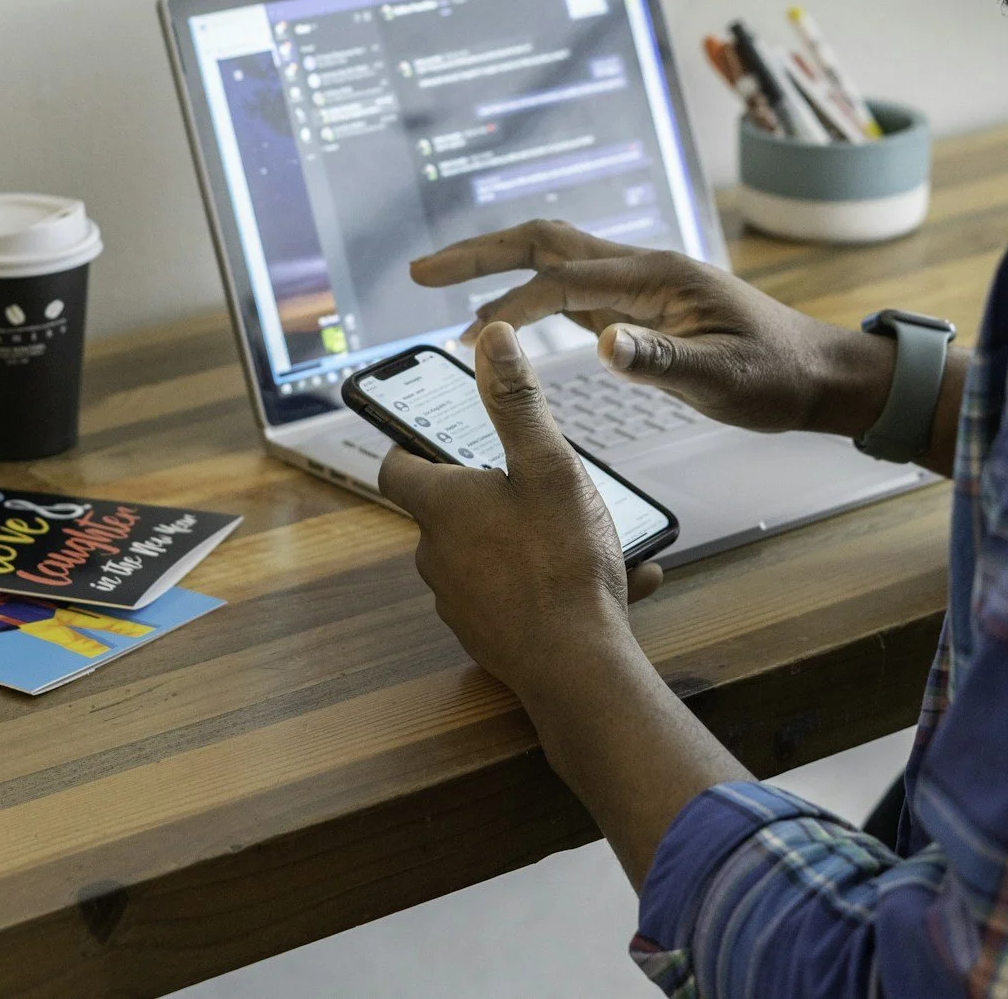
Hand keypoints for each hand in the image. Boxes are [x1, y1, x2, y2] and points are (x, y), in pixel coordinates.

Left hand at [377, 322, 660, 697]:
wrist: (577, 668)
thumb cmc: (560, 563)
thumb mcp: (548, 466)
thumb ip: (518, 402)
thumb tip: (492, 339)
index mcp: (441, 507)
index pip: (397, 467)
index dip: (410, 446)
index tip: (434, 434)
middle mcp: (437, 555)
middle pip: (447, 510)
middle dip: (489, 493)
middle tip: (536, 480)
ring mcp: (459, 601)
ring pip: (487, 554)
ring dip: (529, 540)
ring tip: (590, 536)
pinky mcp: (488, 637)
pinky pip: (516, 595)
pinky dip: (550, 582)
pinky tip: (610, 582)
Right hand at [409, 220, 897, 437]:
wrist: (818, 375)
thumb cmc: (778, 377)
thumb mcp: (725, 381)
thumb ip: (664, 363)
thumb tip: (604, 347)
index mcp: (656, 278)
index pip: (561, 278)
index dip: (506, 299)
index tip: (460, 325)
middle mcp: (641, 269)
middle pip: (545, 242)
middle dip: (480, 253)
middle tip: (419, 272)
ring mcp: (639, 286)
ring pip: (555, 258)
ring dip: (498, 267)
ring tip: (443, 286)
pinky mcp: (641, 308)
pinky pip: (572, 287)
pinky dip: (528, 292)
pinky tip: (506, 315)